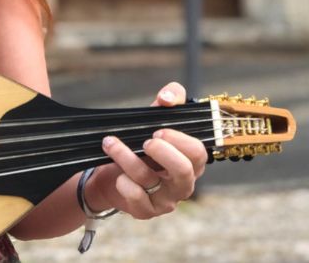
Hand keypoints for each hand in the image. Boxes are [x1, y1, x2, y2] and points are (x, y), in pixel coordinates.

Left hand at [86, 82, 207, 218]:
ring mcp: (165, 200)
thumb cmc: (142, 144)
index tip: (158, 130)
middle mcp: (183, 183)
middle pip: (183, 171)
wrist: (111, 175)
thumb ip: (170, 98)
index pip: (198, 153)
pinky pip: (136, 198)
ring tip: (110, 142)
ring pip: (149, 179)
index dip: (179, 140)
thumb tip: (168, 97)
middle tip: (146, 141)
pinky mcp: (146, 212)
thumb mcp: (156, 117)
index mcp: (191, 161)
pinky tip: (118, 175)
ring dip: (126, 157)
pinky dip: (124, 183)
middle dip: (162, 153)